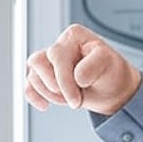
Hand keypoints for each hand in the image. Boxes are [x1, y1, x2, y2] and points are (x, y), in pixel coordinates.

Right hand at [25, 23, 141, 115]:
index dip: (65, 77)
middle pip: (39, 63)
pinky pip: (29, 86)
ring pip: (33, 75)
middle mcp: (59, 45)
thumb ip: (94, 65)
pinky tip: (45, 106)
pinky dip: (35, 97)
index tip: (83, 87)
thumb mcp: (110, 64)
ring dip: (50, 93)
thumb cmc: (112, 72)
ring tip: (71, 99)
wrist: (113, 89)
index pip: (56, 54)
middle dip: (58, 87)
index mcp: (74, 35)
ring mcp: (49, 61)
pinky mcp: (44, 77)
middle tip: (76, 99)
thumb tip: (77, 76)